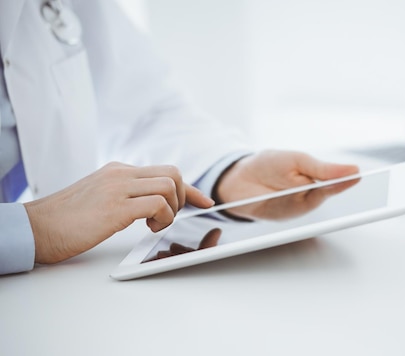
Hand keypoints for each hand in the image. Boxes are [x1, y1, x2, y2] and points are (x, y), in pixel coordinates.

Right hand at [24, 162, 213, 263]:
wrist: (36, 228)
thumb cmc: (66, 219)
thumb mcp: (100, 198)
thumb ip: (124, 195)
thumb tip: (150, 205)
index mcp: (118, 171)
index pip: (165, 171)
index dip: (190, 189)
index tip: (204, 202)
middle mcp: (120, 174)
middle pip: (173, 173)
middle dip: (183, 197)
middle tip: (168, 218)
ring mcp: (118, 188)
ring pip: (169, 185)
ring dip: (172, 209)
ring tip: (155, 225)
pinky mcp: (115, 207)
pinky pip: (158, 204)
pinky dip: (163, 217)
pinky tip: (148, 228)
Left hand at [214, 150, 358, 219]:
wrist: (238, 179)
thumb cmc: (268, 165)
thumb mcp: (297, 160)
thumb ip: (323, 169)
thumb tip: (352, 170)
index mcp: (315, 179)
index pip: (338, 179)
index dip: (350, 178)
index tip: (361, 174)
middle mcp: (310, 195)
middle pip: (330, 192)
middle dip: (342, 186)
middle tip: (355, 177)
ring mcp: (299, 206)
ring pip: (316, 200)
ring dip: (321, 191)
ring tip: (331, 178)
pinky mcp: (286, 215)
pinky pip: (298, 207)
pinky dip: (301, 198)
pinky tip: (307, 188)